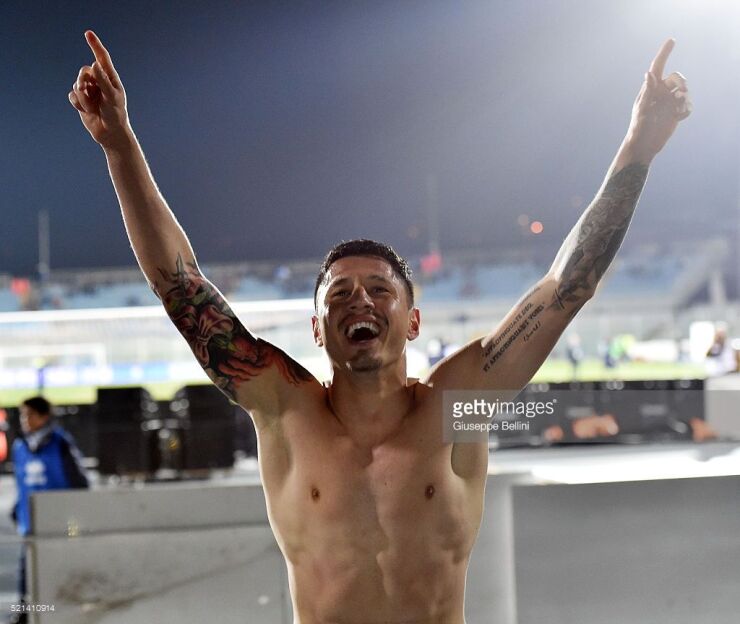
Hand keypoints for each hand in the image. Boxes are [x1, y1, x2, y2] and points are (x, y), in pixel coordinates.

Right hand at [69, 31, 130, 148]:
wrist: (110, 133)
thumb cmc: (116, 115)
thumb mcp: (112, 97)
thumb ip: (103, 80)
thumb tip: (94, 64)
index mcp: (110, 78)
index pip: (101, 58)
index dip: (95, 45)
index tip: (88, 33)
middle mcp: (99, 82)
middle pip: (84, 72)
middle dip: (84, 81)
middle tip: (89, 92)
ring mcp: (90, 91)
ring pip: (76, 84)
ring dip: (83, 97)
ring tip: (93, 107)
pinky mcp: (81, 100)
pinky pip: (72, 96)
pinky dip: (78, 104)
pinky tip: (87, 111)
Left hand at [625, 39, 691, 162]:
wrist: (644, 144)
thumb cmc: (639, 127)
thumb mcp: (642, 108)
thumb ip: (648, 91)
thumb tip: (649, 73)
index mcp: (650, 88)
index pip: (657, 67)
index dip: (664, 53)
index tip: (672, 40)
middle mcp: (661, 92)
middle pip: (677, 77)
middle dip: (681, 82)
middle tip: (681, 91)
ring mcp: (669, 101)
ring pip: (684, 91)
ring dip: (684, 98)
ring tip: (676, 109)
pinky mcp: (676, 111)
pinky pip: (688, 105)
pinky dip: (686, 110)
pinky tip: (678, 117)